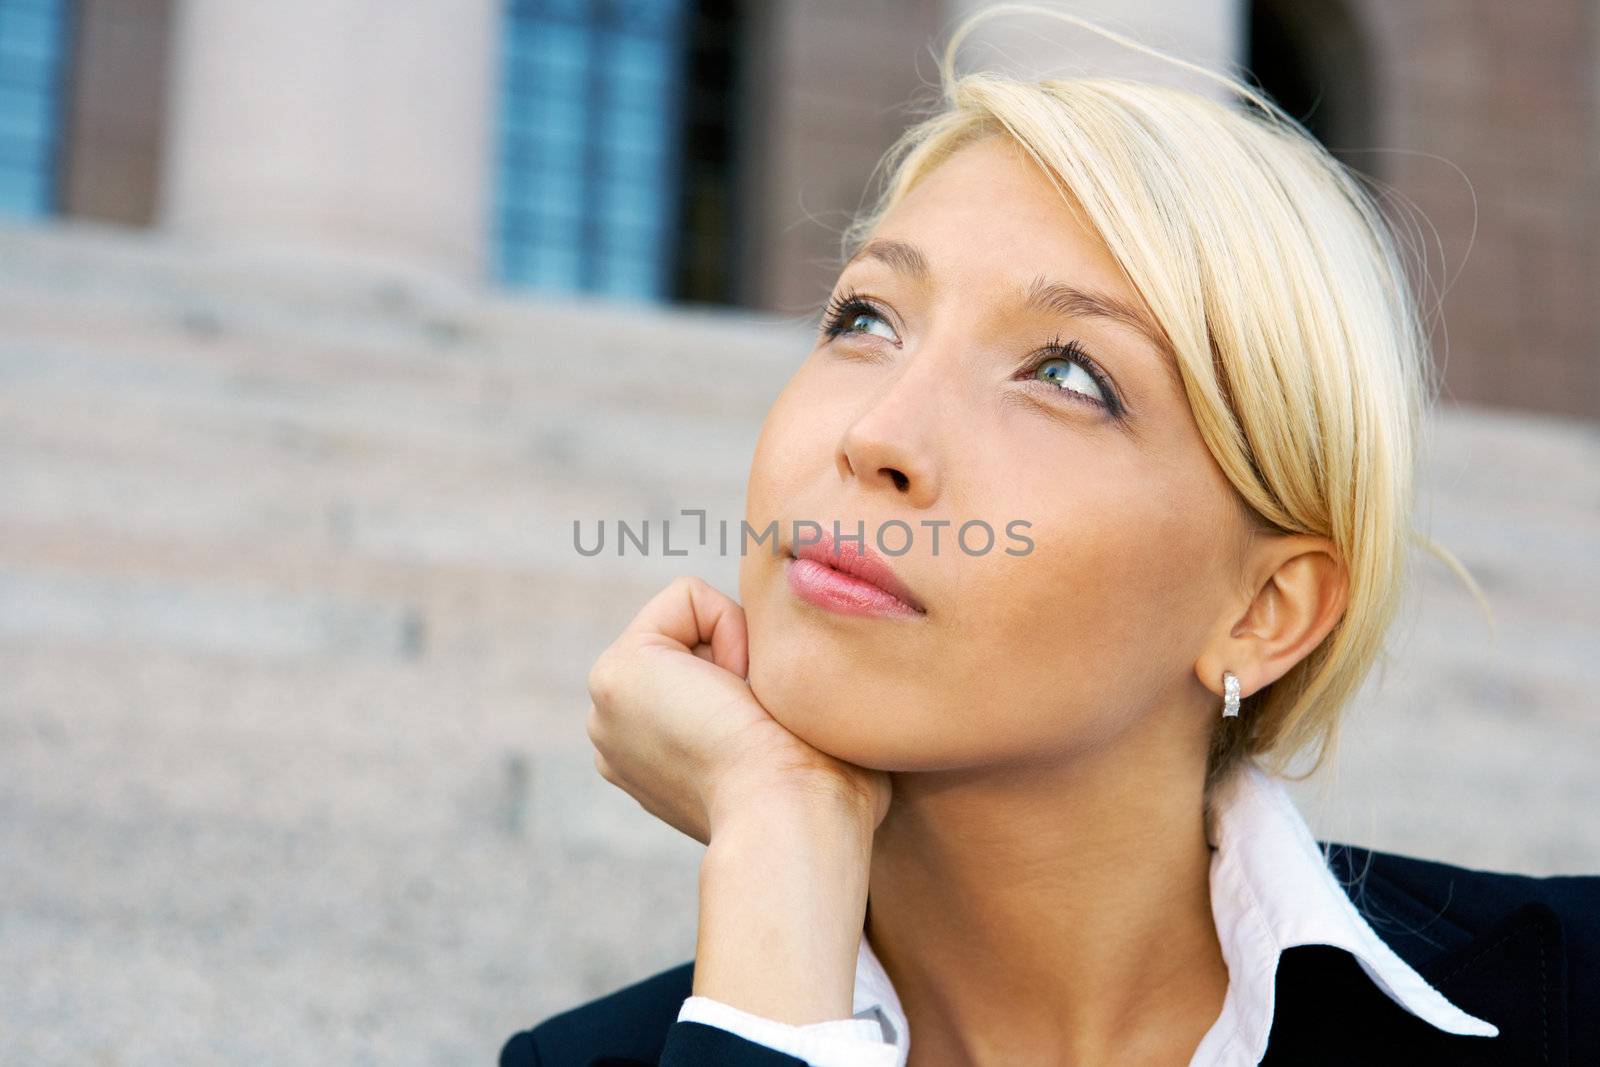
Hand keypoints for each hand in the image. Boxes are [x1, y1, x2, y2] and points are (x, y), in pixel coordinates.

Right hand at [585, 575, 890, 844]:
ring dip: (741, 654)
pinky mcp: (614, 673)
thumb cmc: (824, 797)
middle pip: (700, 643)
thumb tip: (816, 682)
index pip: (711, 671)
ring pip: (695, 619)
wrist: (795, 819)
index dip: (760, 683)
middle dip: (744, 665)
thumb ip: (782, 712)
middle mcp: (621, 738)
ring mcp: (607, 709)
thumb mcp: (796, 745)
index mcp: (657, 761)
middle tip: (763, 726)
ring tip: (749, 715)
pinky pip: (687, 596)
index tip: (772, 737)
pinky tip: (735, 693)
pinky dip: (731, 629)